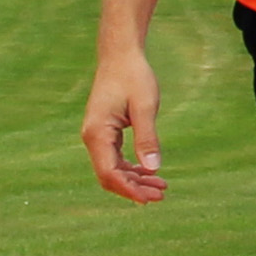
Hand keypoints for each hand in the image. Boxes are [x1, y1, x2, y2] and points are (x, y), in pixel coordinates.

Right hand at [82, 43, 165, 203]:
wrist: (121, 55)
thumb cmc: (133, 77)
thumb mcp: (146, 106)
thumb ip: (148, 138)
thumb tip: (153, 169)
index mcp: (97, 133)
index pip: (109, 173)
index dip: (128, 189)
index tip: (150, 199)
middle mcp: (92, 137)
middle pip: (109, 176)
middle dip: (134, 188)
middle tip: (162, 195)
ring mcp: (97, 136)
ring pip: (112, 169)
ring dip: (135, 180)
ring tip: (162, 187)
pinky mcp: (105, 132)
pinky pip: (115, 159)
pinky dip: (132, 168)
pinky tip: (150, 172)